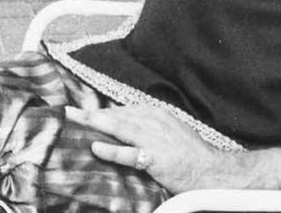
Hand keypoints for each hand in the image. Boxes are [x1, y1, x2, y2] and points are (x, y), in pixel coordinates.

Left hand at [63, 104, 228, 193]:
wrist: (213, 172)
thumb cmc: (190, 155)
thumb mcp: (168, 132)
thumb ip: (146, 128)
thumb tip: (121, 126)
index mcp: (156, 114)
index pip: (121, 110)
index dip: (100, 111)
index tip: (80, 111)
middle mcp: (154, 121)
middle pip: (116, 115)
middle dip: (90, 113)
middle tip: (67, 112)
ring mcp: (155, 139)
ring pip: (119, 127)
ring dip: (95, 123)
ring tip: (74, 121)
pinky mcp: (157, 158)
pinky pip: (130, 154)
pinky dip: (112, 150)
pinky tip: (96, 147)